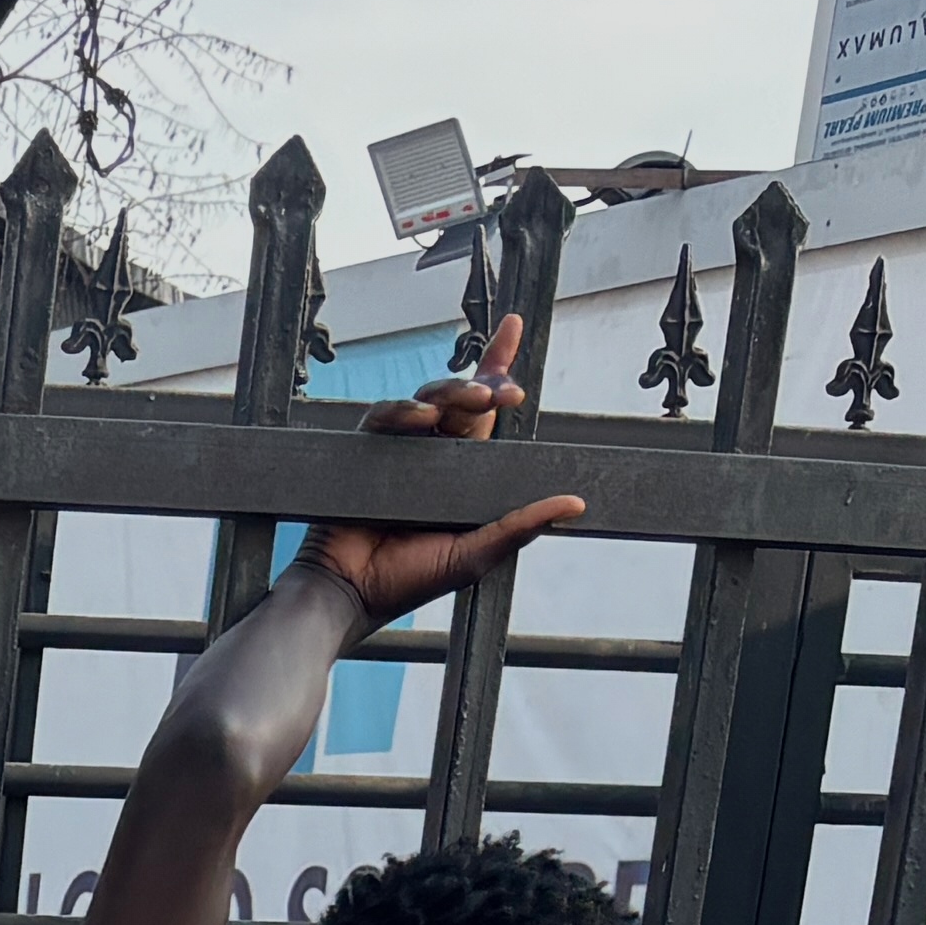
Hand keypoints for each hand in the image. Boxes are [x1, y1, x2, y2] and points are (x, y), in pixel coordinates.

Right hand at [301, 311, 589, 632]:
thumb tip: (574, 504)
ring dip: (453, 392)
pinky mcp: (368, 452)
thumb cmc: (408, 581)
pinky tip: (422, 418)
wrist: (352, 594)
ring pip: (429, 399)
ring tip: (475, 401)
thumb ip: (521, 526)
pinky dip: (403, 410)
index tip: (514, 330)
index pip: (486, 414)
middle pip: (462, 398)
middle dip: (485, 385)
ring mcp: (400, 450)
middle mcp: (433, 454)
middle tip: (502, 394)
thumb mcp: (477, 553)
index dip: (498, 370)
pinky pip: (385, 416)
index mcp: (462, 471)